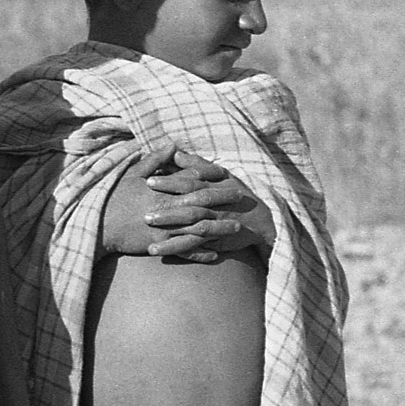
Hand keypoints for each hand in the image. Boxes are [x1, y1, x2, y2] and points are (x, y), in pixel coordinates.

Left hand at [142, 150, 275, 260]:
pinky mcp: (214, 241)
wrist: (260, 219)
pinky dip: (177, 250)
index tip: (149, 181)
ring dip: (169, 235)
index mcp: (212, 188)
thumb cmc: (236, 194)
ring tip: (149, 240)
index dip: (170, 182)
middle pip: (188, 208)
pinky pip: (194, 247)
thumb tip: (176, 153)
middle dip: (166, 212)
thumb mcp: (222, 175)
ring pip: (190, 229)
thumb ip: (197, 165)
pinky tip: (157, 251)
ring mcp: (213, 225)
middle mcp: (212, 207)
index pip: (189, 183)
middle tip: (144, 214)